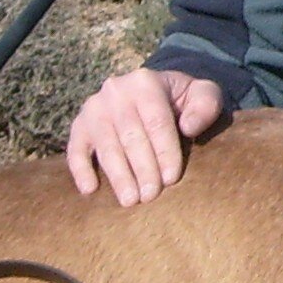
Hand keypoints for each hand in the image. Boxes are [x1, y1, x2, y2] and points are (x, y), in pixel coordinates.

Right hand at [66, 67, 225, 205]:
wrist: (150, 92)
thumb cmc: (181, 99)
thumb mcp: (202, 93)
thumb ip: (206, 104)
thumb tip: (189, 127)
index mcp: (145, 82)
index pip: (156, 121)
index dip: (164, 151)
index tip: (171, 178)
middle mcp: (115, 91)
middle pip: (131, 136)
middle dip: (142, 168)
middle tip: (151, 196)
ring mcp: (94, 108)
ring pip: (106, 145)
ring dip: (118, 175)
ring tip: (130, 200)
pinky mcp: (80, 126)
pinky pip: (76, 148)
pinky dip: (80, 169)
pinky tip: (90, 189)